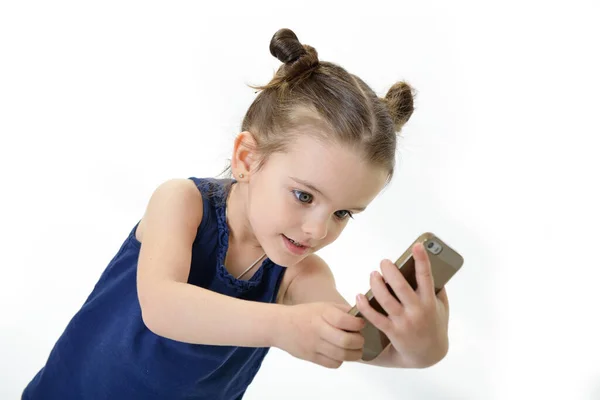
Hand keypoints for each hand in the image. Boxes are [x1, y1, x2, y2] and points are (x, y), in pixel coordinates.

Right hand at [275, 302, 365, 368]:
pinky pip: (333, 364)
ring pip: (342, 355)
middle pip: (346, 341)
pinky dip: (341, 360)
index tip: (361, 324)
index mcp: (322, 313)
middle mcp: (318, 329)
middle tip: (360, 339)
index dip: (358, 324)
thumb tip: (362, 317)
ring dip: (354, 353)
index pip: (345, 321)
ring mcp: (314, 345)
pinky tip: (340, 353)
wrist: (281, 326)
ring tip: (355, 348)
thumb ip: (343, 310)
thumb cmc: (305, 314)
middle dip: (359, 341)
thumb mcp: (324, 306)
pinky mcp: (311, 357)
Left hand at [355, 242, 449, 367]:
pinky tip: (359, 295)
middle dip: (390, 271)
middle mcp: (417, 311)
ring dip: (376, 285)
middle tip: (384, 262)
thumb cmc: (434, 324)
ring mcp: (404, 322)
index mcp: (430, 302)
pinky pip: (375, 317)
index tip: (417, 245)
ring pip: (385, 300)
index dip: (422, 260)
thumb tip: (429, 264)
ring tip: (373, 274)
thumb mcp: (442, 306)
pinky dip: (365, 306)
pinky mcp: (392, 332)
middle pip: (401, 287)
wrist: (428, 355)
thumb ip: (437, 288)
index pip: (426, 277)